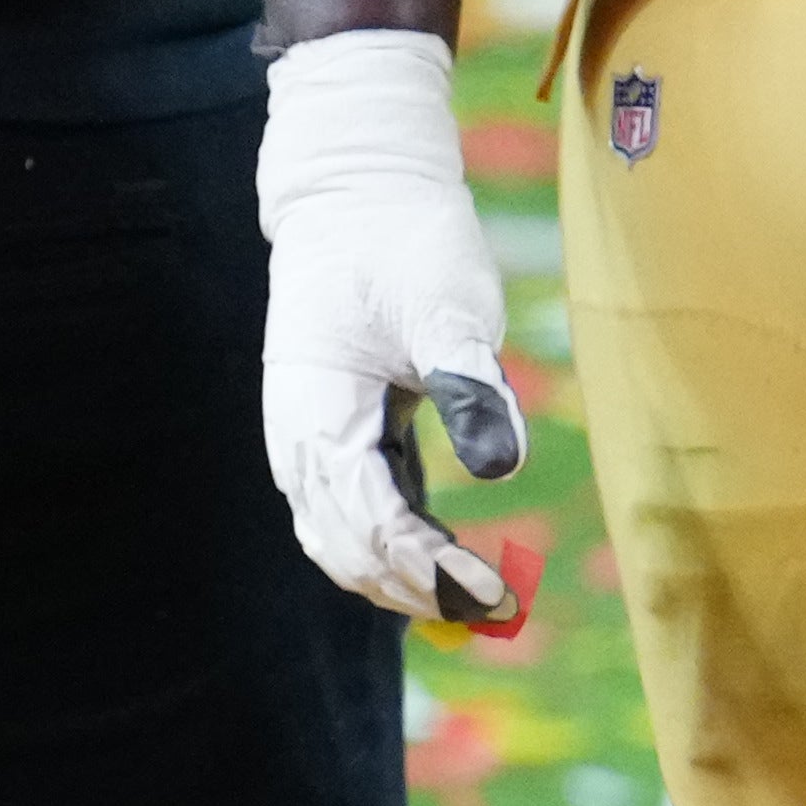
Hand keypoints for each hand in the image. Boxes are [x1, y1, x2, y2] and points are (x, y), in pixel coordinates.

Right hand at [257, 28, 522, 624]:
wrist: (353, 195)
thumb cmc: (402, 242)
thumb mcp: (447, 305)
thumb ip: (471, 384)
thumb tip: (505, 465)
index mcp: (317, 414)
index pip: (370, 521)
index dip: (430, 567)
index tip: (493, 592)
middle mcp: (299, 442)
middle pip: (347, 551)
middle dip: (419, 589)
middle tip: (499, 611)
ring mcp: (308, 443)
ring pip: (342, 543)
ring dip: (403, 581)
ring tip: (480, 603)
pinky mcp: (333, 436)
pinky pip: (355, 515)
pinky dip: (396, 550)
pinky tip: (449, 566)